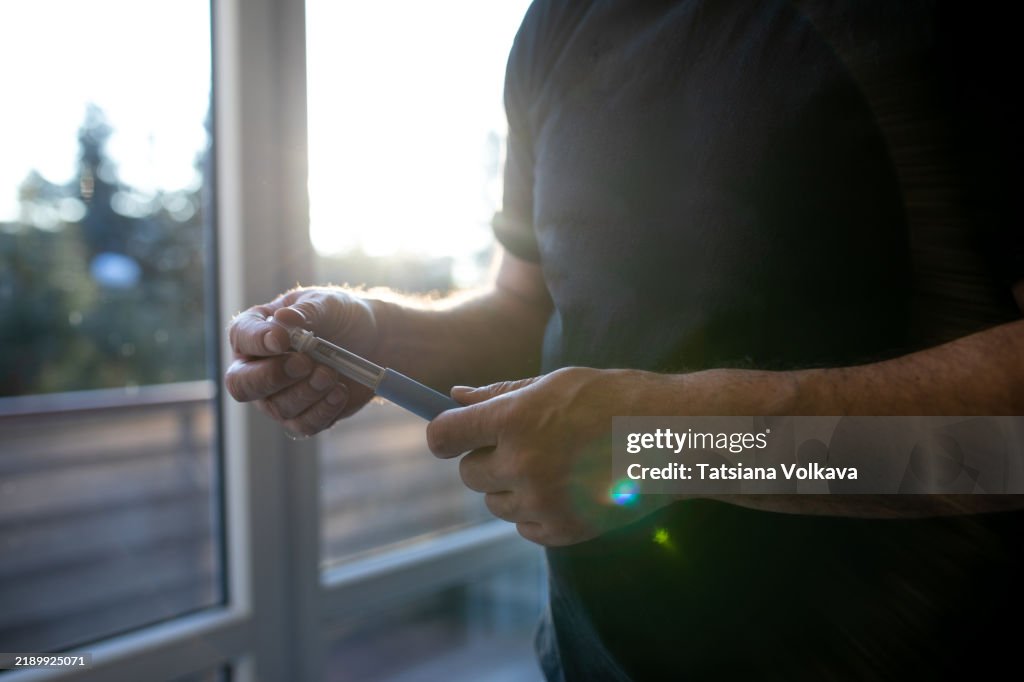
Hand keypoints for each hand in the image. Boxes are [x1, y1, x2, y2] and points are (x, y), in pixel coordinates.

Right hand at [225, 287, 379, 435]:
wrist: (373, 340)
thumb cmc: (340, 317)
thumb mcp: (326, 304)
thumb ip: (305, 311)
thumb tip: (282, 318)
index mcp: (255, 332)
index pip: (241, 338)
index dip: (257, 341)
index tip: (283, 339)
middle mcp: (257, 368)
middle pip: (242, 385)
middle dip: (272, 376)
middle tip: (304, 363)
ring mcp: (277, 397)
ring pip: (278, 407)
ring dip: (307, 391)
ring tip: (331, 372)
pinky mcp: (302, 416)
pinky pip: (303, 425)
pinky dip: (323, 410)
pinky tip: (339, 392)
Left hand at [426, 367, 673, 545]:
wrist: (674, 439)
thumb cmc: (616, 399)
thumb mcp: (555, 383)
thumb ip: (500, 394)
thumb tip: (454, 397)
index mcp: (515, 419)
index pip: (444, 436)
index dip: (444, 434)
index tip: (453, 434)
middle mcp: (522, 464)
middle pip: (468, 474)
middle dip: (486, 459)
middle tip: (522, 444)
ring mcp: (543, 502)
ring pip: (495, 502)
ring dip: (511, 487)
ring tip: (553, 464)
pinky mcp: (563, 531)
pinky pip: (524, 527)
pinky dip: (536, 512)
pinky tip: (567, 487)